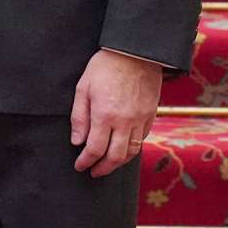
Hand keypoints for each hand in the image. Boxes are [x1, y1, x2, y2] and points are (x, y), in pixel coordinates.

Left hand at [71, 49, 160, 176]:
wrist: (135, 54)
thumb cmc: (104, 67)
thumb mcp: (83, 88)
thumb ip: (79, 117)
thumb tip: (77, 141)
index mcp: (104, 115)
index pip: (94, 148)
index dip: (85, 161)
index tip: (79, 166)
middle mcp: (124, 122)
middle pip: (115, 157)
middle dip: (102, 168)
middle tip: (93, 172)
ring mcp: (140, 121)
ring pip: (131, 152)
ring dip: (118, 163)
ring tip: (107, 165)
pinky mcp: (150, 117)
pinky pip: (141, 140)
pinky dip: (131, 150)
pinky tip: (123, 150)